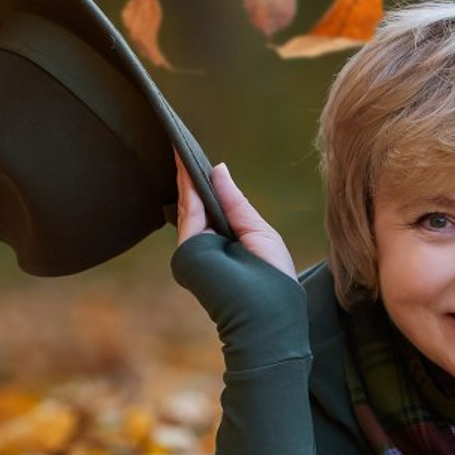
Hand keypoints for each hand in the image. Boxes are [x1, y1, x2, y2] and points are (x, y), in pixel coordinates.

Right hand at [175, 155, 297, 279]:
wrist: (269, 311)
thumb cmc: (273, 278)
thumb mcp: (258, 231)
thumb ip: (234, 201)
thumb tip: (218, 168)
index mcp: (228, 242)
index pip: (214, 208)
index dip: (207, 182)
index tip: (199, 156)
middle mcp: (209, 245)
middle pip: (198, 204)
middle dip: (191, 175)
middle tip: (184, 143)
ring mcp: (197, 248)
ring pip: (189, 205)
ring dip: (185, 176)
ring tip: (181, 145)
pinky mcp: (190, 249)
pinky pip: (188, 211)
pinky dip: (186, 187)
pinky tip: (185, 164)